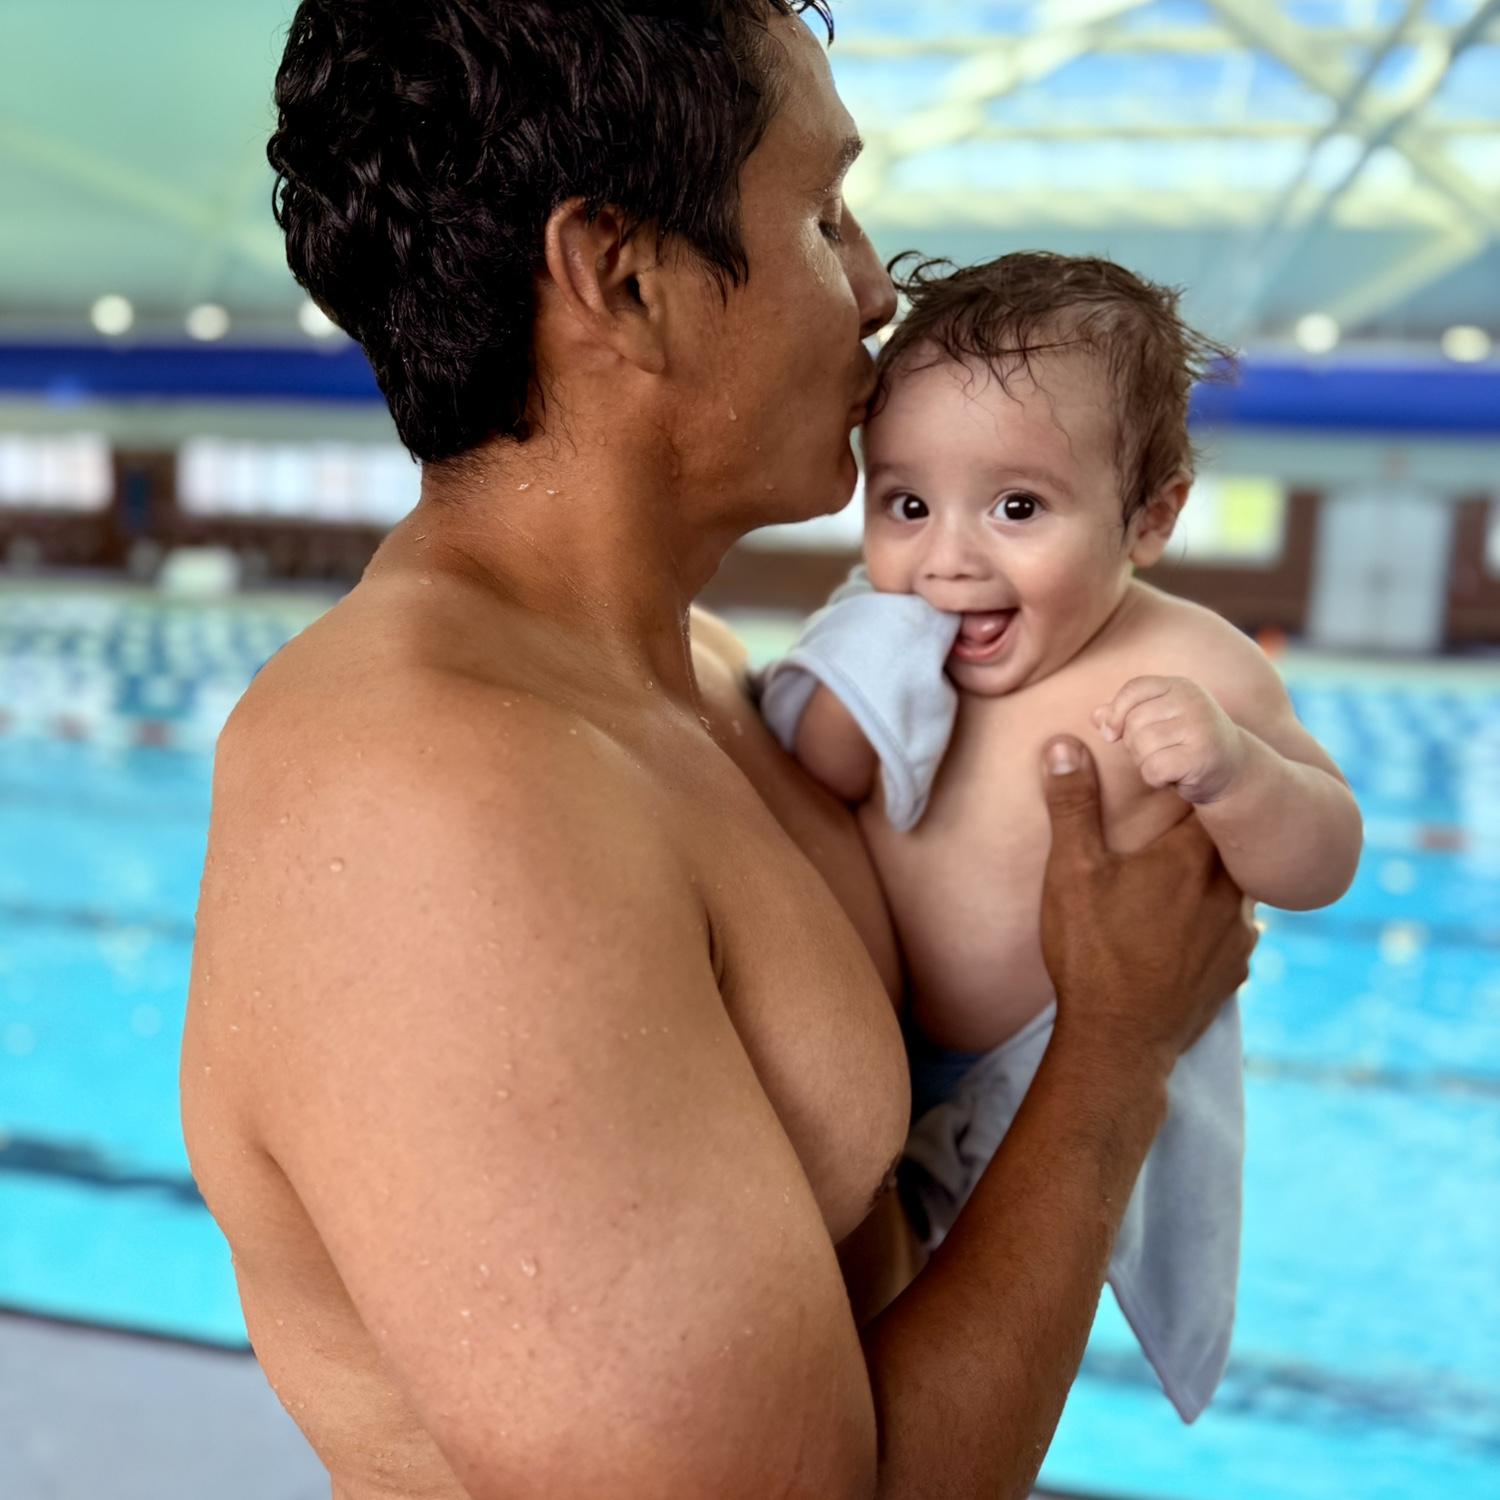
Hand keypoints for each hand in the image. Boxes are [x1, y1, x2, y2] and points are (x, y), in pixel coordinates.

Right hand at [1038, 737, 1254, 1074]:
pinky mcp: (1235, 971)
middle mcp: (1230, 890)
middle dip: (1206, 829)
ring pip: (1235, 887)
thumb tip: (1064, 742)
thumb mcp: (1071, 871)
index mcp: (1194, 856)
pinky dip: (1213, 922)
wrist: (1118, 1043)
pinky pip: (1233, 931)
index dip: (1193, 782)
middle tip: (1172, 822)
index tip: (1175, 773)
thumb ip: (1073, 804)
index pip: (1211, 797)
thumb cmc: (1092, 951)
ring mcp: (1239, 935)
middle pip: (1229, 841)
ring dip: (1211, 878)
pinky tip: (1184, 928)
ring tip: (1178, 877)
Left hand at [1092, 675, 1245, 804]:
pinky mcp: (1202, 754)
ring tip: (1169, 763)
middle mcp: (1192, 700)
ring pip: (1142, 745)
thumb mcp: (1156, 723)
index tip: (1111, 734)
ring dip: (1146, 763)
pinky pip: (1154, 768)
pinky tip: (1176, 776)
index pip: (1133, 689)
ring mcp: (1200, 725)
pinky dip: (1157, 778)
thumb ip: (1124, 716)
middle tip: (1159, 753)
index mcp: (1178, 686)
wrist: (1233, 771)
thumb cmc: (1185, 745)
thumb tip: (1096, 717)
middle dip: (1134, 745)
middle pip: (1133, 721)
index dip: (1115, 713)